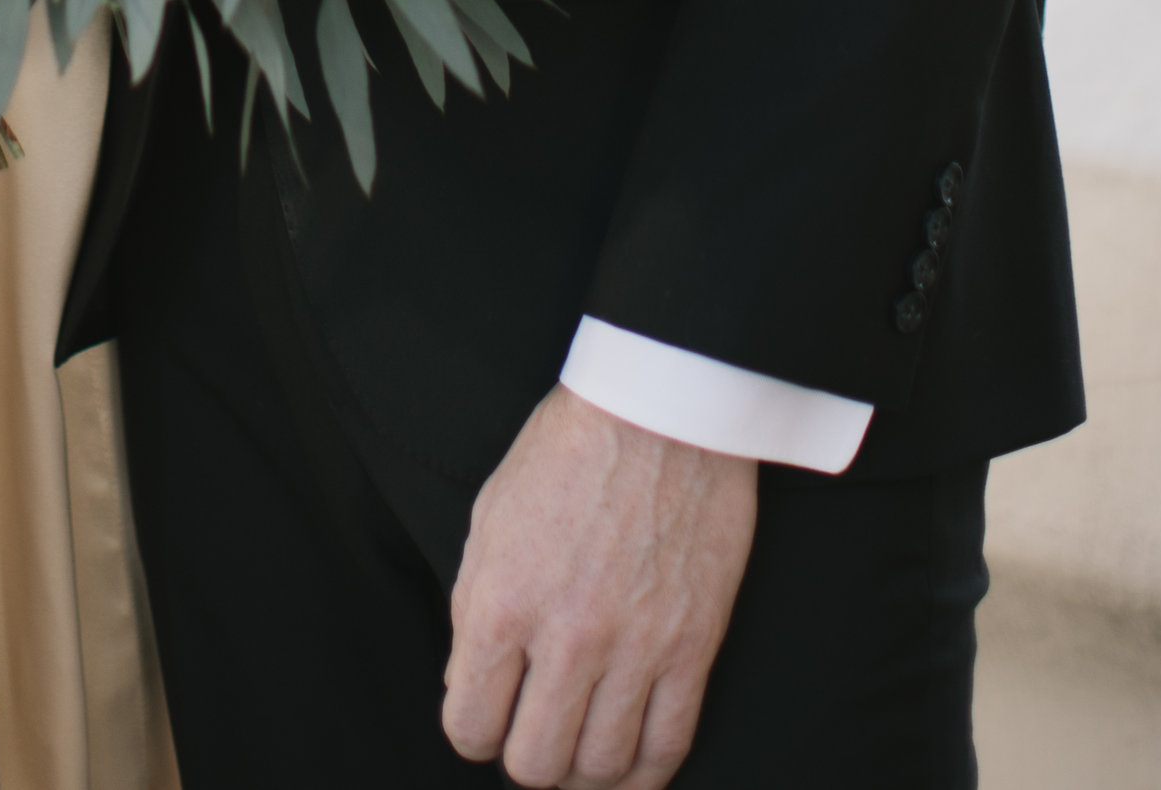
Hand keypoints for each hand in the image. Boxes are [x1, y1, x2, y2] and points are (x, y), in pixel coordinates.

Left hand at [443, 391, 757, 785]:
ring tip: (579, 748)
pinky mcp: (693, 648)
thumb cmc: (568, 449)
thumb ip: (473, 606)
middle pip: (535, 763)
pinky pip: (668, 747)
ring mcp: (634, 648)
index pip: (470, 725)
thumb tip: (467, 684)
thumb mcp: (491, 515)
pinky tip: (629, 766)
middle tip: (534, 729)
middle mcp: (565, 637)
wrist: (661, 408)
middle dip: (526, 756)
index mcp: (502, 601)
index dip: (472, 729)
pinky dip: (644, 775)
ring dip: (582, 770)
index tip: (487, 715)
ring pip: (600, 768)